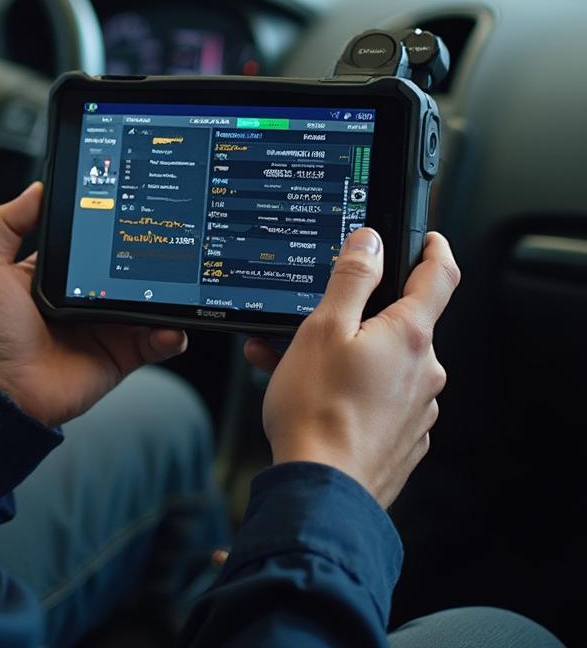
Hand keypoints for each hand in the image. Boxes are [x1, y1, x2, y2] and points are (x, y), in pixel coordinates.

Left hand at [0, 182, 188, 427]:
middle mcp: (84, 298)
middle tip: (162, 245)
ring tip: (176, 285)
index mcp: (55, 275)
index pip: (91, 242)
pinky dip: (169, 334)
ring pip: (147, 303)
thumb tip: (37, 189)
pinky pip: (154, 342)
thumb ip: (7, 223)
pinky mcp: (120, 356)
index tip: (131, 209)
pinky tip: (170, 325)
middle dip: (147, 259)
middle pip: (125, 270)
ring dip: (165, 295)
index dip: (110, 227)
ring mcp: (104, 327)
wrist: (1, 390)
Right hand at [243, 228, 458, 508]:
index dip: (434, 249)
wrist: (322, 491)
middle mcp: (423, 371)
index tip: (427, 238)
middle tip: (310, 318)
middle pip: (398, 323)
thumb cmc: (317, 411)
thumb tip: (370, 243)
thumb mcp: (322, 328)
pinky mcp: (402, 438)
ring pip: (380, 363)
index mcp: (409, 336)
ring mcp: (416, 408)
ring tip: (289, 362)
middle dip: (355, 314)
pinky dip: (347, 387)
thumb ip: (351, 279)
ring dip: (342, 354)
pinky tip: (309, 393)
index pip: (439, 276)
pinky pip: (377, 397)